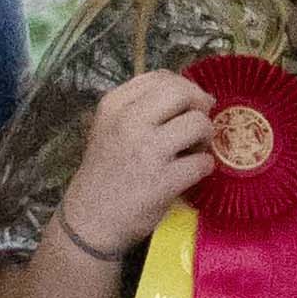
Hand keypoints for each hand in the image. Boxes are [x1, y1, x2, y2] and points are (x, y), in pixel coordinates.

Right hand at [52, 71, 224, 263]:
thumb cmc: (106, 172)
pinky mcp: (164, 180)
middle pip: (183, 93)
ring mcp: (147, 150)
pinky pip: (204, 162)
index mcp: (114, 105)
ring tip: (193, 151)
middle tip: (198, 125)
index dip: (185, 88)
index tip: (188, 105)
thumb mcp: (110, 128)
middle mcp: (129, 122)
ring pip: (199, 124)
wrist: (90, 219)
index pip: (161, 78)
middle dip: (200, 106)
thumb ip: (142, 106)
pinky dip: (204, 167)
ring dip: (206, 138)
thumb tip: (191, 92)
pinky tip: (191, 173)